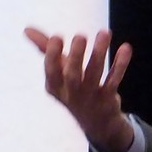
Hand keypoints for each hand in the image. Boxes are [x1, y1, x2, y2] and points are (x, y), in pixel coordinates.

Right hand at [24, 27, 134, 151]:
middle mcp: (72, 92)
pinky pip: (114, 80)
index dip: (52, 55)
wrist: (96, 122)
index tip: (56, 36)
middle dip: (75, 56)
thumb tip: (26, 29)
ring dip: (99, 53)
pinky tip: (125, 48)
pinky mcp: (108, 97)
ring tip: (104, 33)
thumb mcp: (58, 72)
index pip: (51, 72)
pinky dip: (120, 64)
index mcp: (55, 86)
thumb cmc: (73, 88)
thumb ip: (45, 49)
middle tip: (80, 36)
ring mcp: (91, 96)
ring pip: (95, 74)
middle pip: (72, 75)